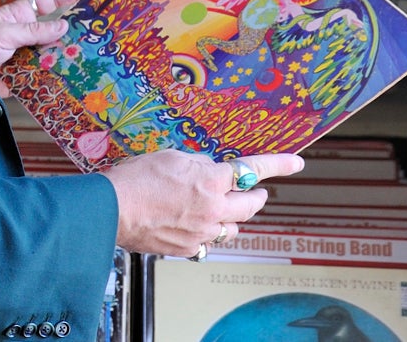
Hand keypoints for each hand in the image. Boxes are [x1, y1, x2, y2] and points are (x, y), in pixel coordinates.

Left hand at [0, 0, 88, 88]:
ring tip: (91, 61)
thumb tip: (63, 26)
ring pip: (53, 55)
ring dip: (68, 59)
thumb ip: (33, 30)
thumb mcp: (3, 32)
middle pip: (55, 31)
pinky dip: (56, 80)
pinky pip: (44, 77)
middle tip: (98, 35)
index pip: (48, 1)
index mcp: (17, 17)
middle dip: (75, 33)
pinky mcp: (23, 77)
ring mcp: (25, 56)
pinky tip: (72, 83)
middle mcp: (24, 35)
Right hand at [101, 151, 304, 256]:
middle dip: (256, 197)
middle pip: (250, 206)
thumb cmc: (134, 179)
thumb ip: (197, 164)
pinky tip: (193, 225)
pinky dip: (206, 233)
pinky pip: (208, 243)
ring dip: (231, 217)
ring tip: (219, 210)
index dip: (278, 164)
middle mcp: (213, 209)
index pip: (252, 169)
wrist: (110, 209)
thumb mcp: (169, 157)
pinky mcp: (188, 249)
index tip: (296, 162)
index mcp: (211, 181)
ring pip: (232, 228)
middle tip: (257, 192)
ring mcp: (203, 233)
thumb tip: (207, 170)